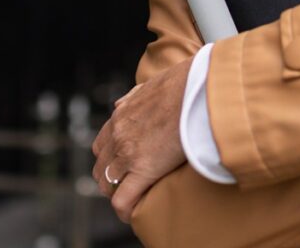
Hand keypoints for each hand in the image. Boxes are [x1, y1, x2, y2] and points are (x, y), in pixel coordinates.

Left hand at [92, 57, 190, 222]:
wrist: (198, 88)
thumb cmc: (184, 84)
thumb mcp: (150, 85)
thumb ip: (133, 96)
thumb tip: (123, 102)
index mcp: (120, 115)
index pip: (101, 145)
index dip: (109, 160)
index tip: (120, 167)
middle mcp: (118, 134)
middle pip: (101, 166)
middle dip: (110, 178)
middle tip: (125, 186)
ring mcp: (128, 153)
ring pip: (107, 184)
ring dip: (116, 193)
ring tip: (131, 201)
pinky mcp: (144, 169)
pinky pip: (123, 199)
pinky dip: (124, 210)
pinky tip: (132, 214)